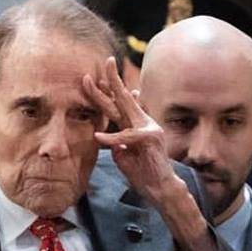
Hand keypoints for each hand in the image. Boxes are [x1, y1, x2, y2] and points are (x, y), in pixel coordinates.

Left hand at [85, 57, 177, 200]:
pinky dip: (112, 138)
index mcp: (136, 125)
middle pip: (122, 98)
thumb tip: (105, 133)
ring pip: (123, 107)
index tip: (94, 77)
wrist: (161, 188)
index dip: (107, 91)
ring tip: (90, 82)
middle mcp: (143, 122)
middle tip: (102, 62)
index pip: (121, 104)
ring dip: (103, 95)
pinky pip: (126, 136)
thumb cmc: (143, 174)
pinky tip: (98, 136)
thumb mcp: (124, 155)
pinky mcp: (150, 138)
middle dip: (111, 79)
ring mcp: (149, 128)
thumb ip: (117, 142)